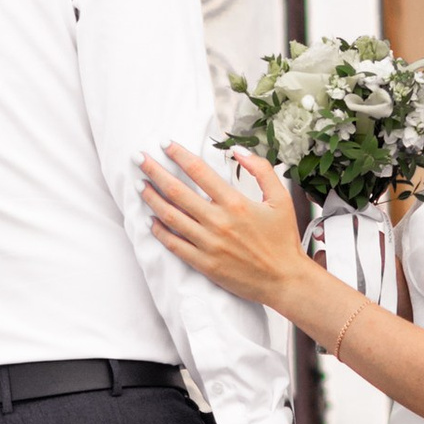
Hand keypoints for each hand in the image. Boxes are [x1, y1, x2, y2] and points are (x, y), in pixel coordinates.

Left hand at [141, 141, 311, 314]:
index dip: (178, 154)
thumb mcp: (280, 198)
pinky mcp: (204, 263)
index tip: (164, 143)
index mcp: (235, 202)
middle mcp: (218, 221)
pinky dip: (160, 231)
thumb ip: (261, 169)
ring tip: (139, 186)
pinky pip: (174, 245)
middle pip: (176, 191)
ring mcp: (208, 244)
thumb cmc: (283, 239)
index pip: (198, 171)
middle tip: (138, 158)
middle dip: (153, 171)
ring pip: (170, 217)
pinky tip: (150, 221)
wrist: (285, 279)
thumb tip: (237, 150)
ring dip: (151, 199)